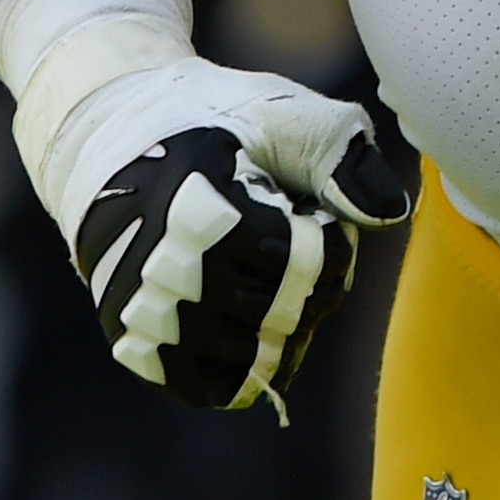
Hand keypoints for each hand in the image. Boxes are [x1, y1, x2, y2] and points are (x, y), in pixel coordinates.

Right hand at [31, 58, 411, 416]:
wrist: (111, 136)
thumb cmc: (212, 120)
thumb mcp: (279, 114)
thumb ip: (340, 157)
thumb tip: (388, 212)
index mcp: (199, 208)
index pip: (301, 265)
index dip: (327, 242)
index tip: (309, 212)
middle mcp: (164, 269)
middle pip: (281, 316)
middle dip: (310, 285)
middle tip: (294, 246)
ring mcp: (145, 314)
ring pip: (251, 360)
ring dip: (281, 327)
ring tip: (271, 281)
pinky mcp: (134, 343)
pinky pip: (210, 386)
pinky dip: (244, 365)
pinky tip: (250, 321)